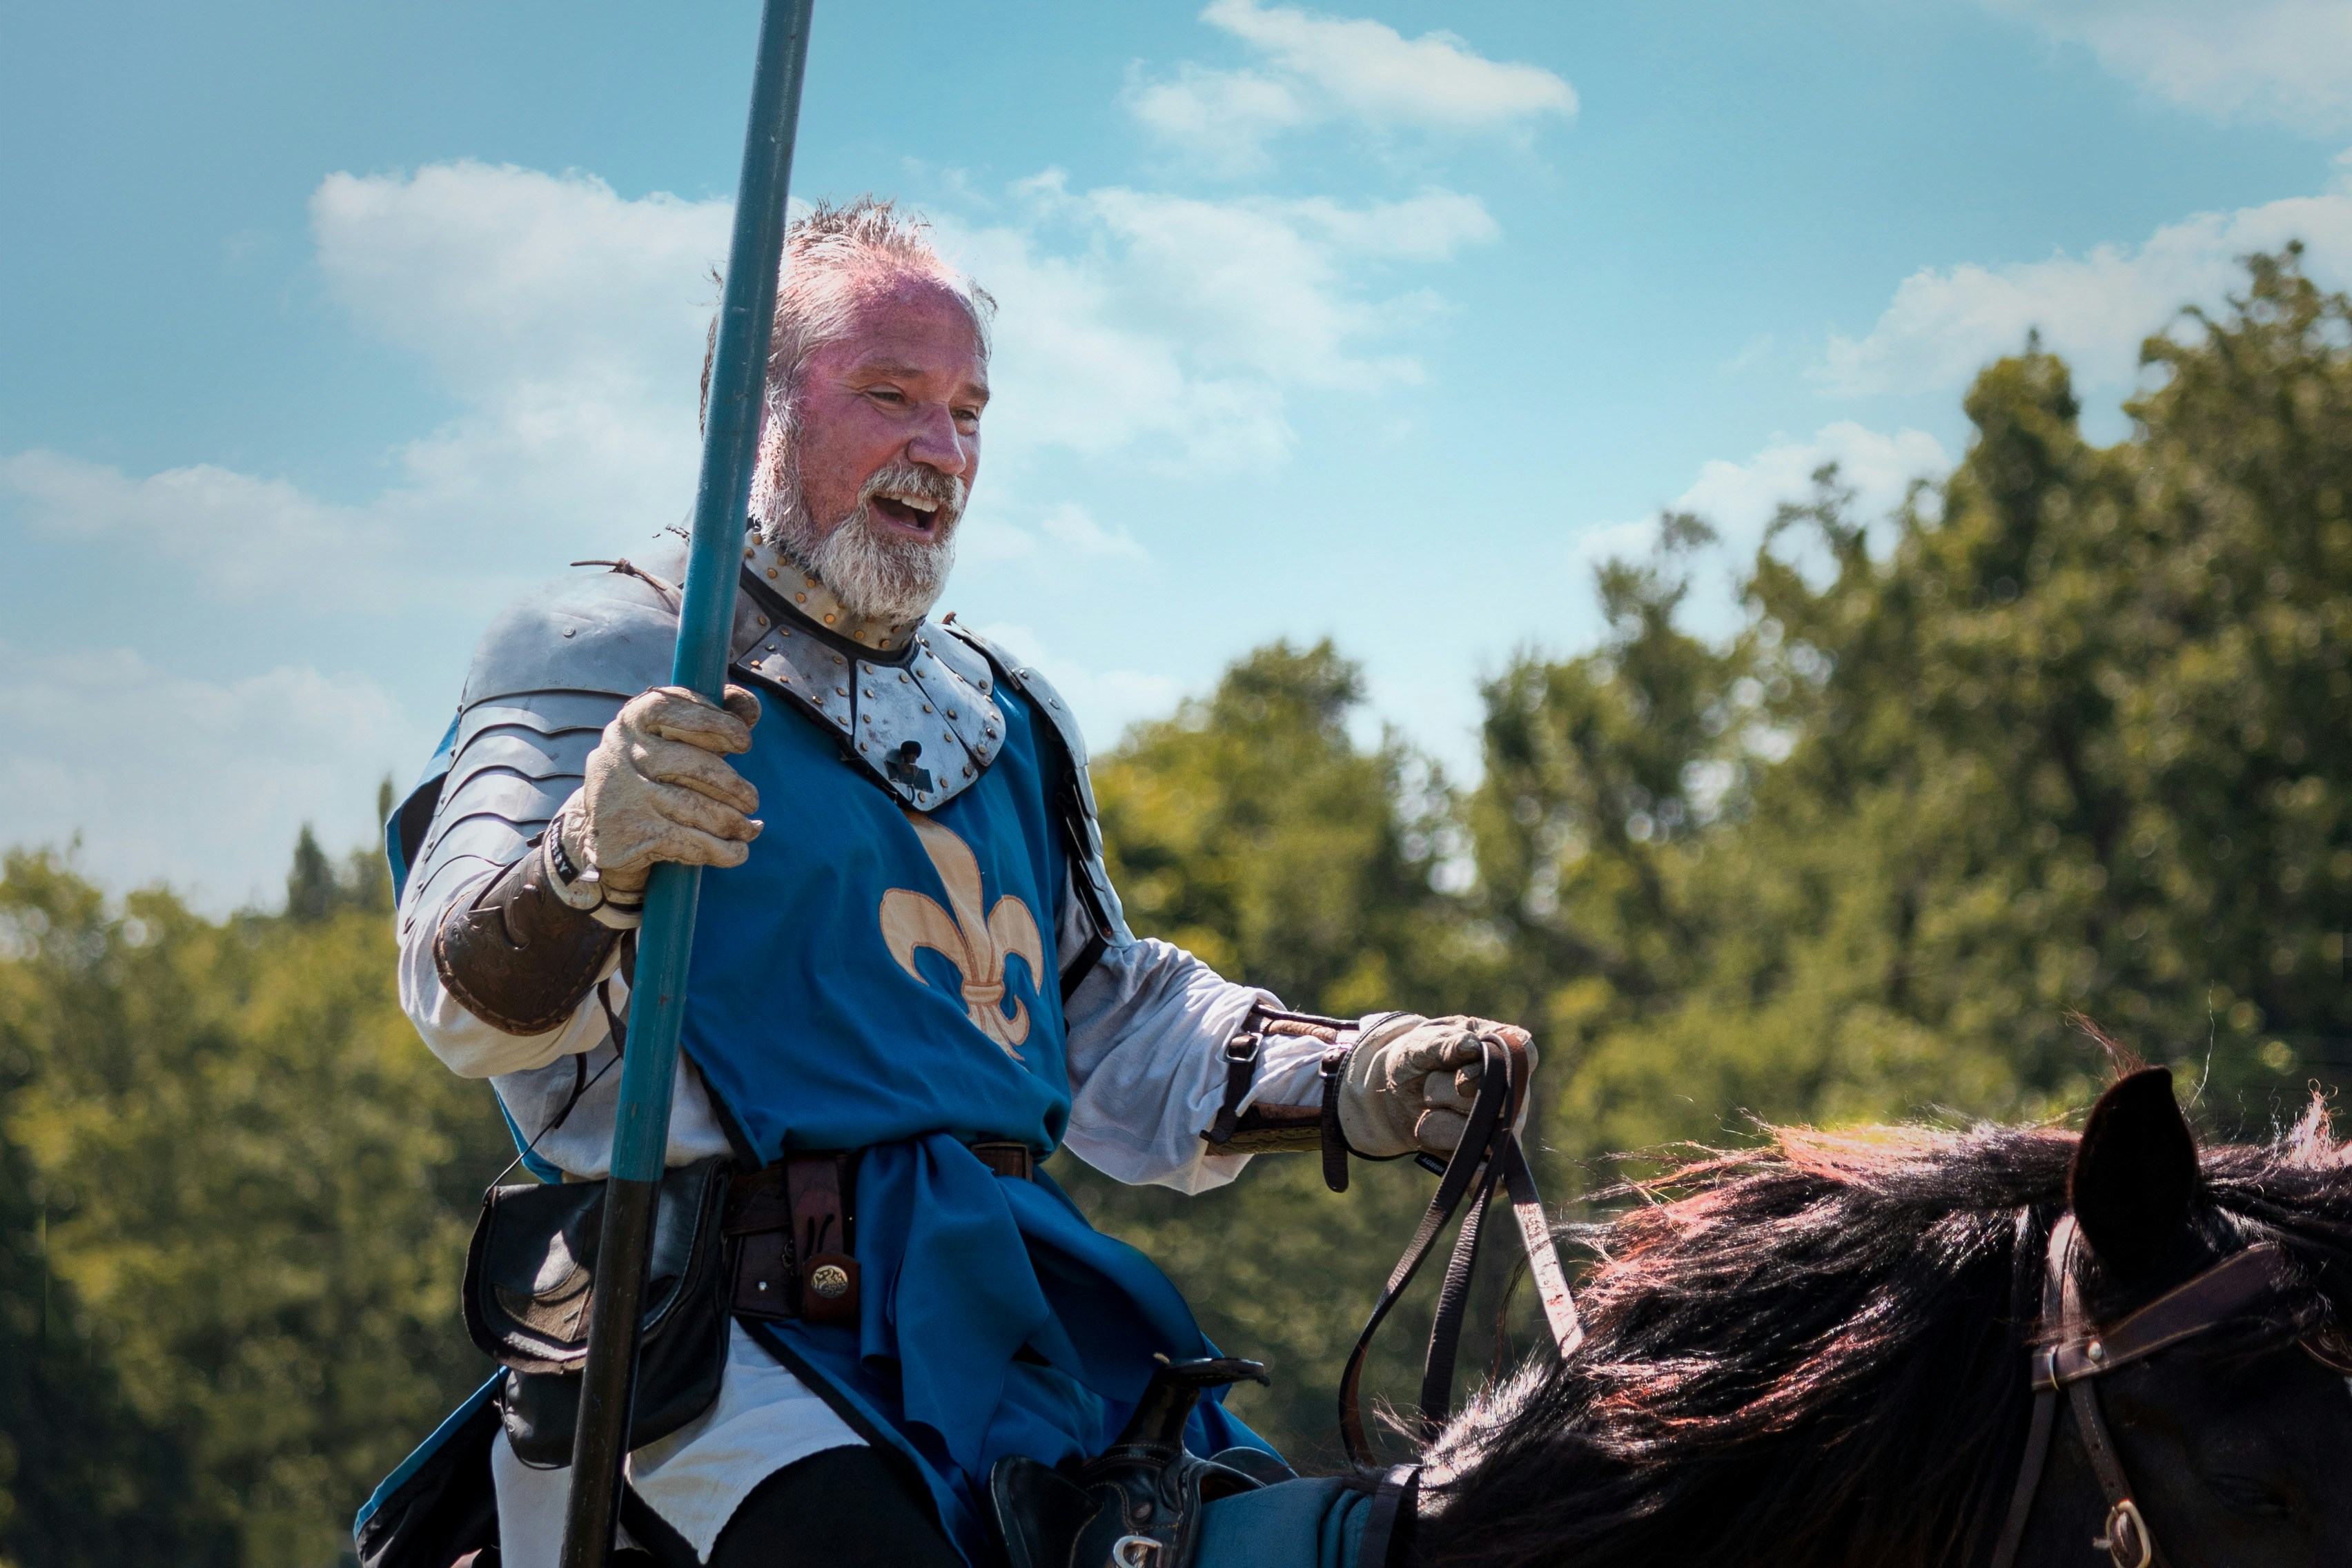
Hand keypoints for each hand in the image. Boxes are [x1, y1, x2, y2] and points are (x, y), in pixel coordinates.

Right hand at [568, 684, 763, 896]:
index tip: (744, 742)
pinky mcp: (628, 835)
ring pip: (695, 807)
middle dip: (733, 786)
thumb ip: (714, 719)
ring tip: (750, 829)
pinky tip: (738, 851)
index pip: (670, 707)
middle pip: (692, 764)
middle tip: (752, 801)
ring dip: (733, 822)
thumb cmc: (655, 776)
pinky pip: (690, 843)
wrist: (604, 831)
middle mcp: (621, 753)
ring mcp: (623, 794)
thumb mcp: (677, 741)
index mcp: (632, 721)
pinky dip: (723, 850)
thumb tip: (751, 708)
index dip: (713, 721)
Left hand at [1337, 1014, 1537, 1157]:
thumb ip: (1443, 1043)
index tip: (1461, 1081)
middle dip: (1450, 1097)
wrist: (1398, 1091)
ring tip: (1428, 1110)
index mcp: (1505, 1048)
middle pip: (1497, 1102)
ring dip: (1440, 1125)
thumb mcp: (1421, 1044)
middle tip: (1429, 1089)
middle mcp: (1515, 1089)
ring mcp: (1508, 1125)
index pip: (1526, 1055)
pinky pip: (1493, 1176)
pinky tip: (1459, 1172)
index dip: (1492, 1072)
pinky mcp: (1492, 1156)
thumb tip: (1470, 1045)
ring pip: (1482, 1137)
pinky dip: (1473, 1176)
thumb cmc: (1418, 1056)